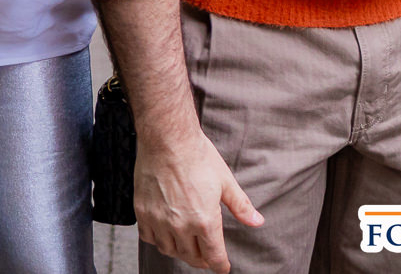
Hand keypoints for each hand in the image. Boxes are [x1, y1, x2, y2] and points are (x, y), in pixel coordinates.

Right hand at [134, 127, 263, 270]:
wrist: (168, 140)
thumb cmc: (198, 157)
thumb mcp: (225, 181)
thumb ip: (241, 206)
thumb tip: (257, 221)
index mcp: (205, 220)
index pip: (213, 256)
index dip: (220, 265)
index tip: (223, 268)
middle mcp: (180, 226)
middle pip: (192, 256)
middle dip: (202, 259)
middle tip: (208, 256)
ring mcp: (159, 221)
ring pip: (170, 250)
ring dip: (181, 252)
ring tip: (189, 245)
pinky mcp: (143, 213)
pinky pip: (150, 238)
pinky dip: (159, 241)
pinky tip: (167, 234)